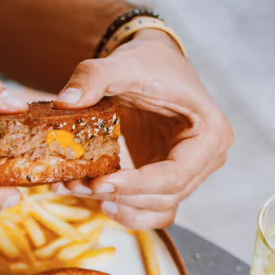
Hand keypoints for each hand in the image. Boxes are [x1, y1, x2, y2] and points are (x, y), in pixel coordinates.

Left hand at [51, 29, 233, 228]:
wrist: (151, 66)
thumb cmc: (148, 64)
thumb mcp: (122, 64)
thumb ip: (93, 77)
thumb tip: (64, 102)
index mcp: (209, 134)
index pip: (174, 176)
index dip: (135, 186)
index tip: (99, 182)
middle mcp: (204, 161)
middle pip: (162, 197)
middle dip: (116, 196)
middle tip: (76, 184)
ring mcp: (184, 175)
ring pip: (154, 210)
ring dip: (115, 206)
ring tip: (79, 190)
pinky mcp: (162, 182)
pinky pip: (148, 210)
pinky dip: (121, 211)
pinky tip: (96, 200)